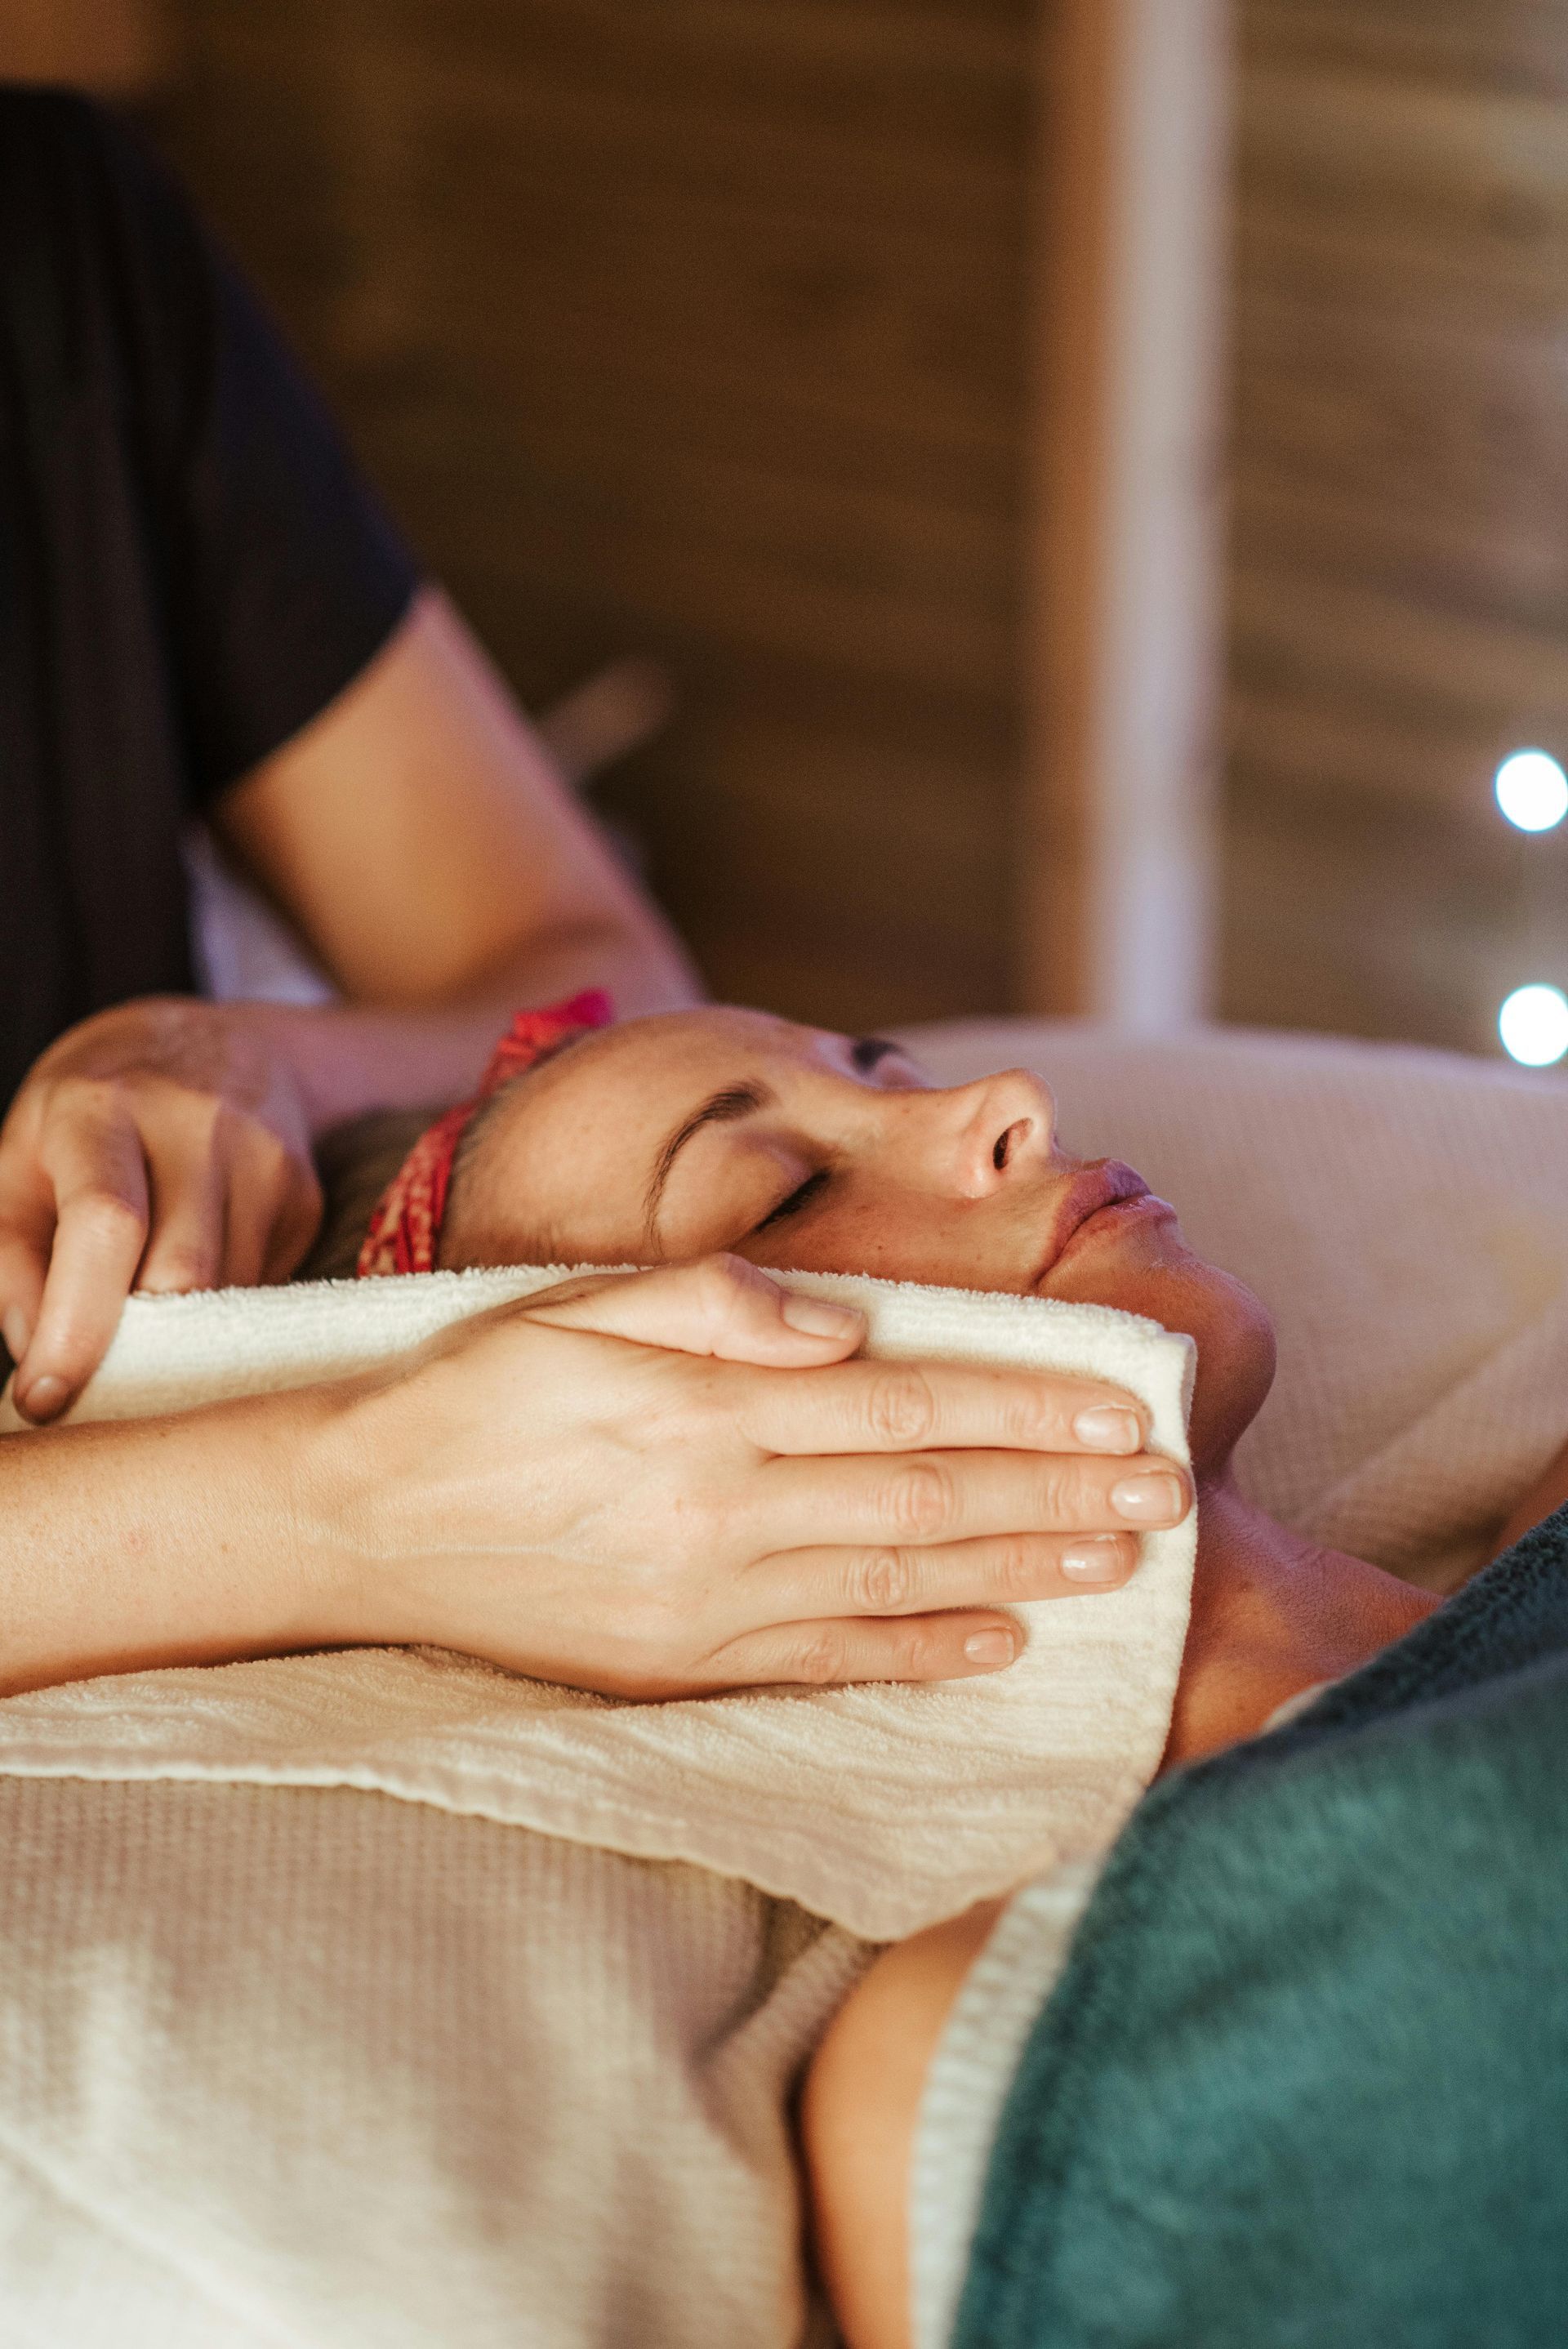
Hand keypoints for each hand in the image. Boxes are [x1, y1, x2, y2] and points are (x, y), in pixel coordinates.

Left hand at [0, 998, 321, 1422]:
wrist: (212, 1046)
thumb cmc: (92, 1114)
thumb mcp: (19, 1160)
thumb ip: (12, 1257)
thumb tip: (37, 1353)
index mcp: (101, 1108)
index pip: (105, 1224)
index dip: (77, 1325)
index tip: (45, 1399)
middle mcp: (196, 1124)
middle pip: (181, 1278)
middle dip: (133, 1345)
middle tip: (92, 1368)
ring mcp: (264, 1158)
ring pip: (225, 1299)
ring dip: (176, 1333)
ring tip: (140, 1309)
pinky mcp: (303, 1196)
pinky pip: (258, 1291)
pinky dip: (217, 1309)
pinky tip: (193, 1269)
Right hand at [317, 1254, 1192, 1695]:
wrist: (359, 1523)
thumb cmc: (478, 1393)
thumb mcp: (576, 1307)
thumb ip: (711, 1305)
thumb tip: (840, 1324)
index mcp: (708, 1412)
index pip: (906, 1406)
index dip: (1026, 1408)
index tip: (1126, 1409)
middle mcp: (724, 1512)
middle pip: (929, 1499)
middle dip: (1061, 1494)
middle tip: (1172, 1494)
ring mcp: (708, 1601)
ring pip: (898, 1584)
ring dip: (1022, 1571)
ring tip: (1123, 1563)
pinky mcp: (682, 1665)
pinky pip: (825, 1662)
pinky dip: (920, 1656)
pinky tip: (1001, 1645)